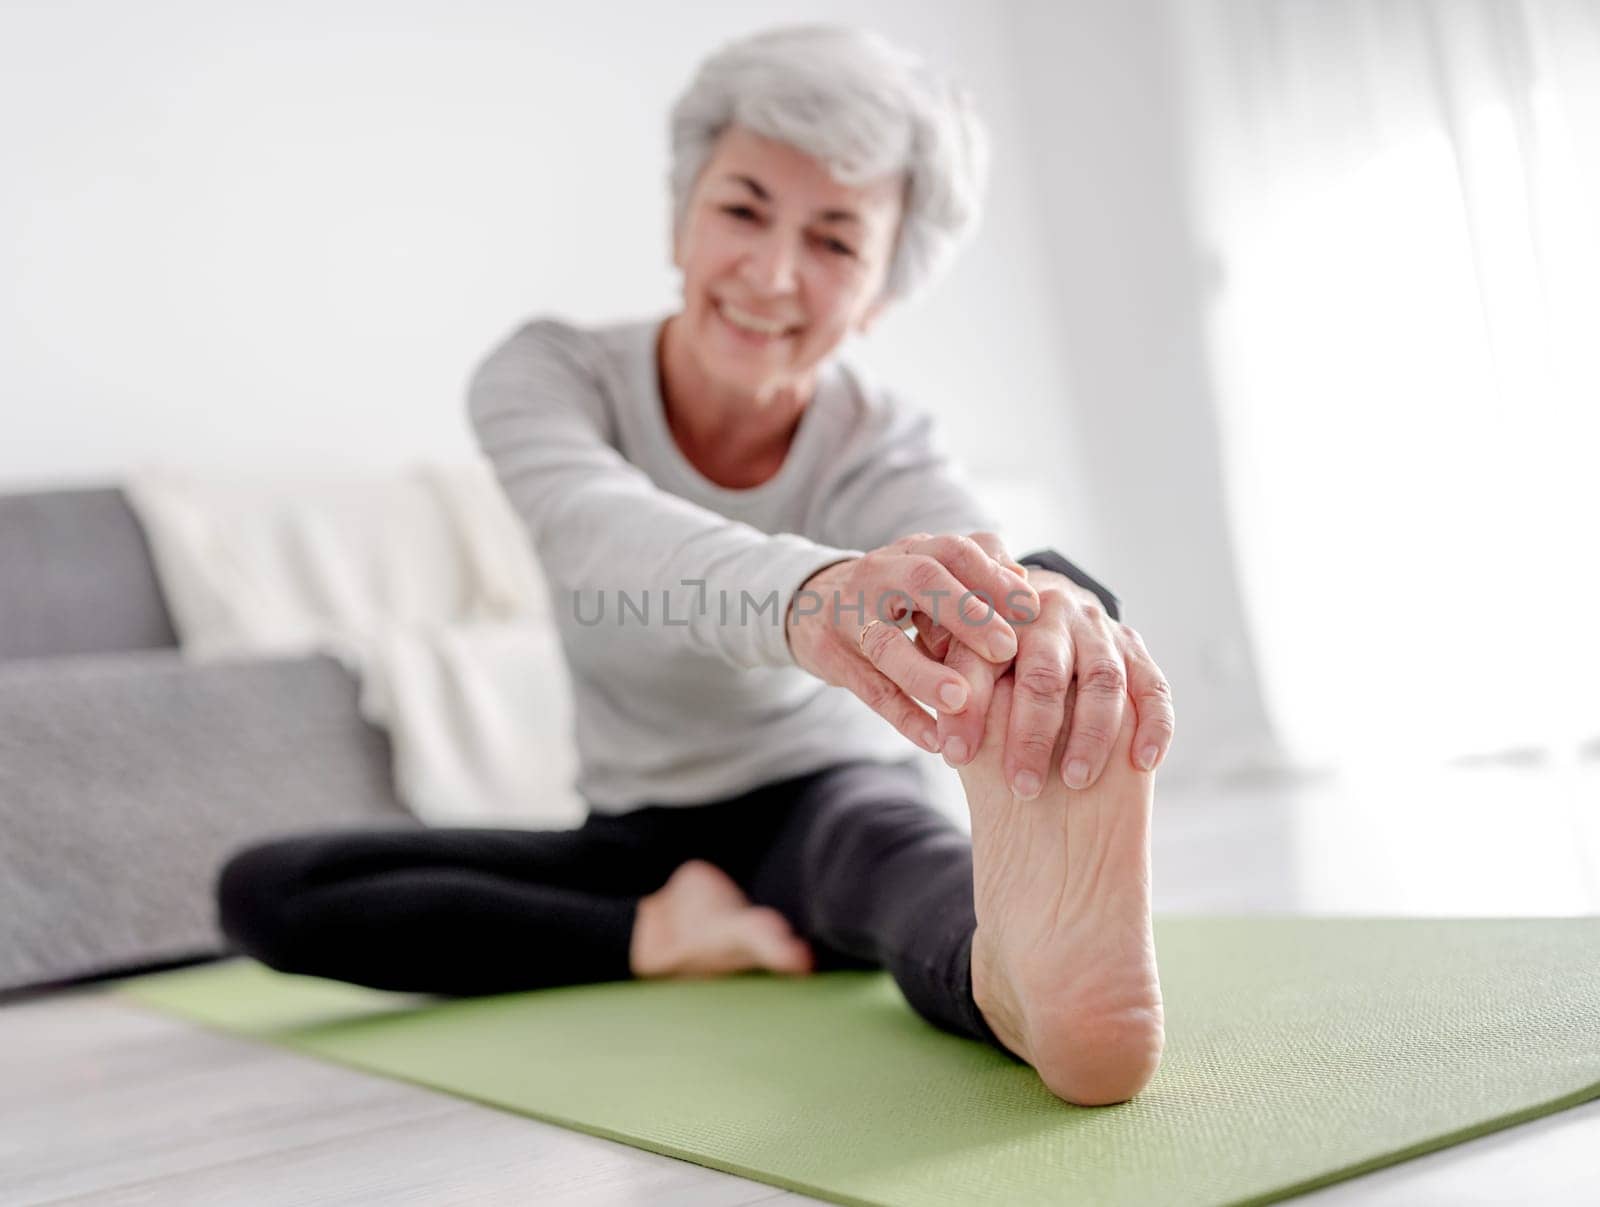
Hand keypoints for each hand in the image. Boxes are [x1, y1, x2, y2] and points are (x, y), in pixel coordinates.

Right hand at [785, 532, 1038, 754]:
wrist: (807, 606)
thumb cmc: (889, 594)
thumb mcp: (925, 572)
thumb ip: (972, 576)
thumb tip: (1025, 583)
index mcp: (910, 552)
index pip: (954, 550)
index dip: (994, 576)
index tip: (1032, 607)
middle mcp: (879, 575)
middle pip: (922, 583)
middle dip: (967, 615)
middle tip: (1006, 649)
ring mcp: (850, 617)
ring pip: (885, 643)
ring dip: (924, 673)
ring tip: (961, 701)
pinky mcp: (833, 658)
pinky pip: (869, 689)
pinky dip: (902, 716)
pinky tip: (933, 740)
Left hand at [930, 565, 1174, 795]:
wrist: (1043, 606)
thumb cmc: (990, 647)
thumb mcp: (958, 650)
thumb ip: (942, 671)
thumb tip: (927, 711)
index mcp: (1001, 613)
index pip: (981, 661)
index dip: (967, 709)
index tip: (954, 757)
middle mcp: (1055, 616)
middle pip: (1045, 675)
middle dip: (1032, 733)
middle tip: (1020, 786)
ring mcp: (1101, 633)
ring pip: (1102, 682)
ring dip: (1090, 734)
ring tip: (1074, 780)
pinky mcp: (1139, 655)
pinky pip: (1155, 689)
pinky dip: (1155, 724)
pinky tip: (1144, 761)